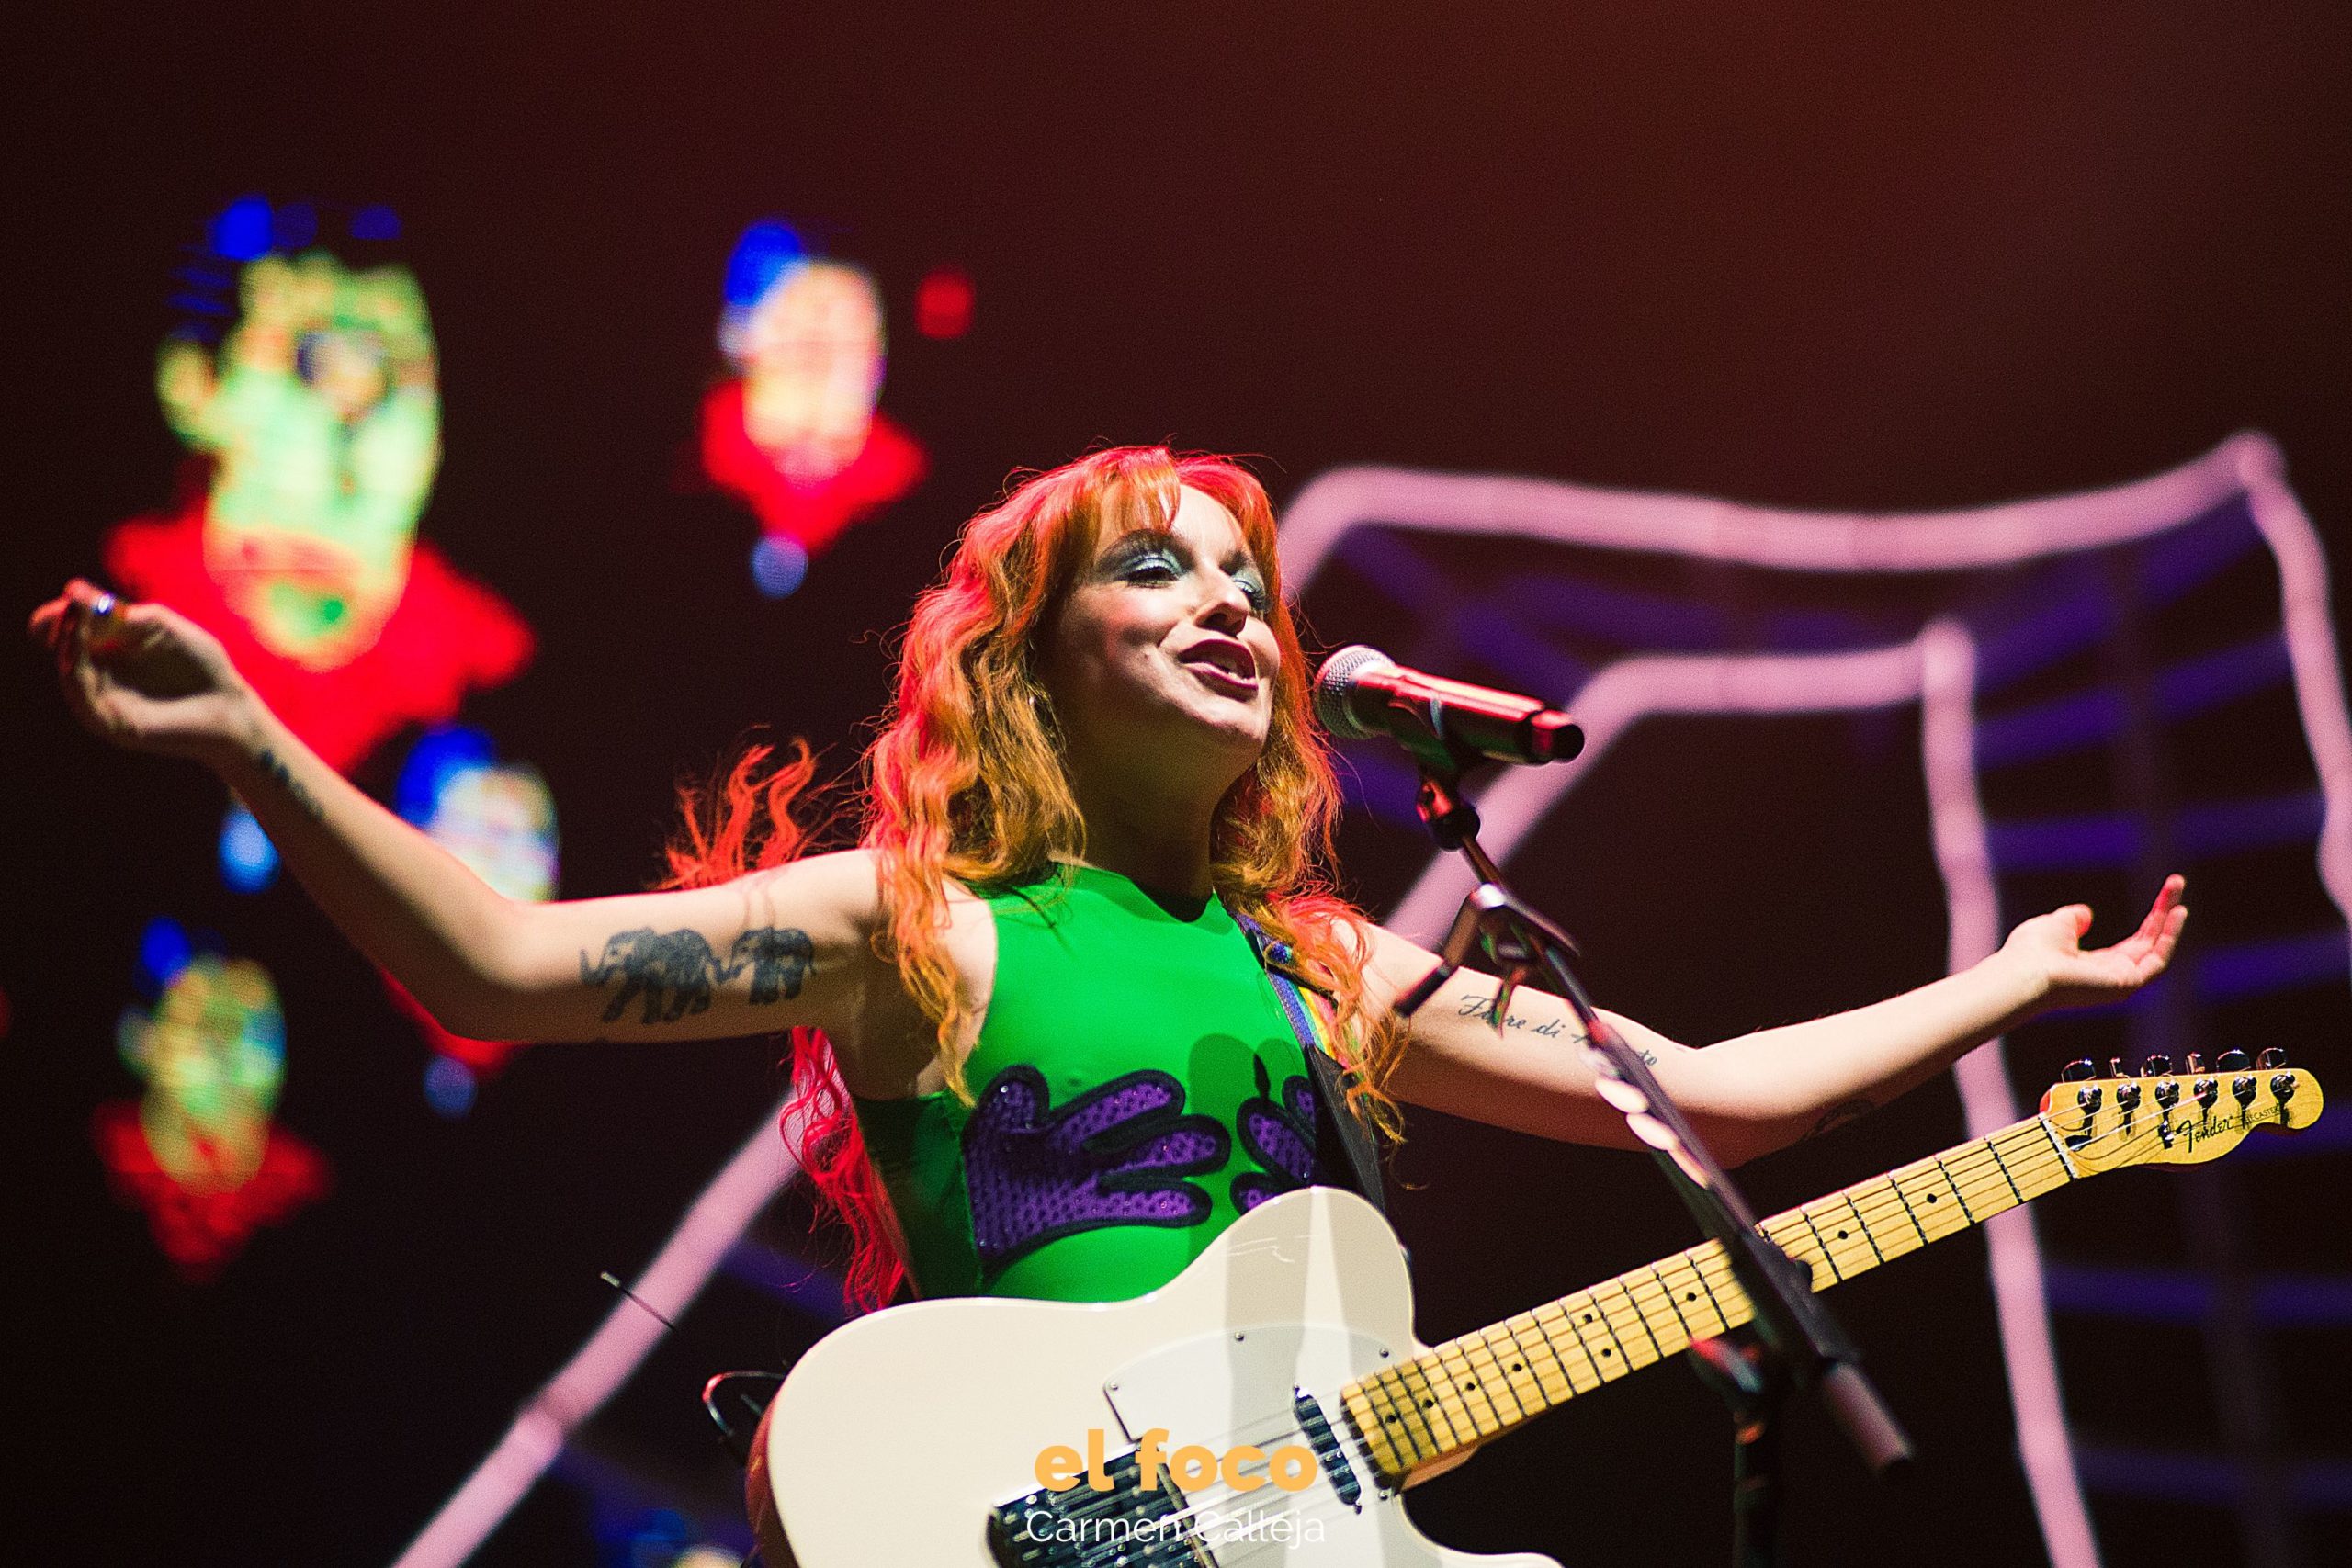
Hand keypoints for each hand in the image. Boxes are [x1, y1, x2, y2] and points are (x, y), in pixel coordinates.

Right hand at [27, 580, 257, 765]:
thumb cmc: (199, 663)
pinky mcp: (111, 723)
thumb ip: (119, 613)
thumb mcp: (159, 626)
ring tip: (73, 620)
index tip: (71, 595)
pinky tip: (80, 655)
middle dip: (61, 626)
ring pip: (70, 673)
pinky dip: (77, 674)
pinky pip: (83, 699)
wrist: (228, 705)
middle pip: (63, 648)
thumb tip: (70, 589)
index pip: (69, 629)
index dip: (62, 614)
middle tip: (71, 608)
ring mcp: (103, 700)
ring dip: (67, 646)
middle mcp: (99, 674)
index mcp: (108, 648)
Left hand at [2003, 874, 2188, 1013]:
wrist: (2025, 973)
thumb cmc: (2031, 951)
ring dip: (2172, 923)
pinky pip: (2157, 961)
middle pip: (2148, 942)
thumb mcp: (2055, 925)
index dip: (2151, 919)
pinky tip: (2176, 913)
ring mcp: (2119, 982)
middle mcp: (2110, 975)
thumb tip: (2086, 914)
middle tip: (2177, 882)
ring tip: (2180, 896)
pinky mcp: (2125, 984)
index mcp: (2093, 965)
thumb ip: (2073, 919)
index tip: (2165, 892)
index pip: (2133, 942)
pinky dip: (2169, 937)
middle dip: (2164, 913)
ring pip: (2156, 950)